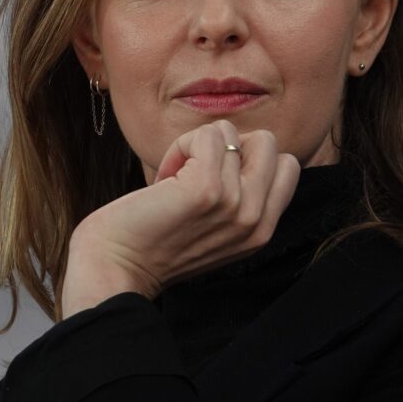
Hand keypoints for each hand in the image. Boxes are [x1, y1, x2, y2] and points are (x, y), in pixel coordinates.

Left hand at [60, 120, 300, 318]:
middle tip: (195, 173)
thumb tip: (242, 142)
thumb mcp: (215, 227)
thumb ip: (240, 197)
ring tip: (174, 181)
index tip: (217, 177)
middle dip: (227, 145)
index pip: (286, 166)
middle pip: (267, 142)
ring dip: (195, 146)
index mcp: (261, 230)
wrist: (116, 269)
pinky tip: (165, 176)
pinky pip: (206, 135)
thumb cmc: (155, 240)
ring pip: (229, 132)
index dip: (249, 158)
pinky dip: (181, 145)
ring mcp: (234, 204)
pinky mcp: (205, 189)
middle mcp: (255, 220)